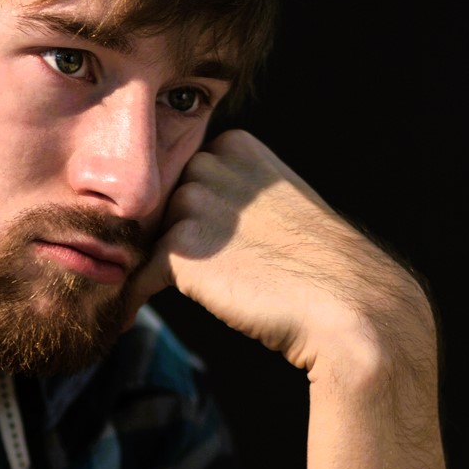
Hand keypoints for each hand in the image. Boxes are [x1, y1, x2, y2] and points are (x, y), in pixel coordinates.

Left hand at [126, 130, 433, 380]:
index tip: (190, 246)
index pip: (188, 177)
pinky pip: (138, 274)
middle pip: (165, 205)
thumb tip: (196, 221)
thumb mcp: (280, 207)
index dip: (189, 215)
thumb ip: (237, 200)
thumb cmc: (321, 267)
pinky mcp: (180, 247)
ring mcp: (194, 204)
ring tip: (139, 299)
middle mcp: (211, 165)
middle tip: (158, 277)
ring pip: (151, 238)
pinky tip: (123, 321)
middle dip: (166, 238)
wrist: (345, 303)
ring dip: (150, 269)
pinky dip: (128, 299)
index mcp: (238, 147)